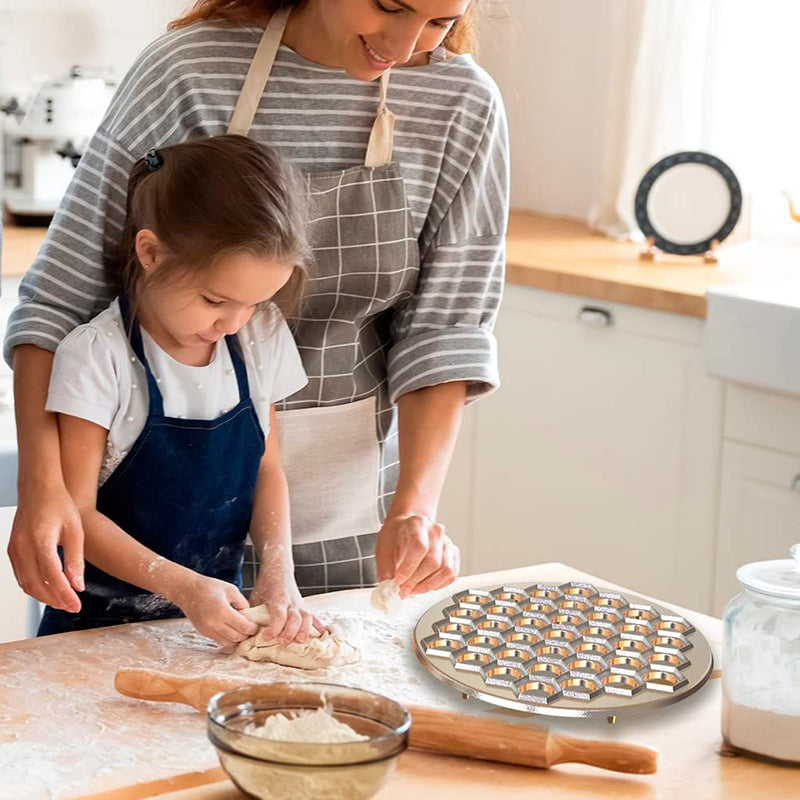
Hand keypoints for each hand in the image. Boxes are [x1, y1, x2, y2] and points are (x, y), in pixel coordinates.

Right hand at [8, 480, 84, 611]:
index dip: (64, 595)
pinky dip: (34, 586)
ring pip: (26, 583)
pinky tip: (49, 589)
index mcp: (40, 540)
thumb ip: (75, 560)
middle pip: (36, 584)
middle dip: (54, 600)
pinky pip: (21, 576)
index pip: (52, 576)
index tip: (77, 605)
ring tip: (63, 601)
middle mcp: (22, 547)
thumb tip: (78, 587)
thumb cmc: (59, 506)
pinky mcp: (11, 550)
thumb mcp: (75, 530)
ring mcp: (14, 549)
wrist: (38, 489)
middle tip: (72, 607)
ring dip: (43, 596)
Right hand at [172, 574, 258, 647]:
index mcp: (223, 611)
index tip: (256, 625)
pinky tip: (232, 630)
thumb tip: (250, 616)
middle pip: (237, 637)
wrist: (187, 591)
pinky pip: (220, 641)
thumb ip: (243, 603)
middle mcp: (214, 623)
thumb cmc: (210, 587)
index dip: (253, 628)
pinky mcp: (204, 633)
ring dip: (238, 639)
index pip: (244, 627)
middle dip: (247, 634)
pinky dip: (228, 639)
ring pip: (229, 643)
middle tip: (251, 628)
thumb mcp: (231, 590)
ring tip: (242, 630)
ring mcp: (208, 630)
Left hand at [250, 568, 324, 645]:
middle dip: (290, 632)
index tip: (266, 637)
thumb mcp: (256, 597)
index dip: (274, 628)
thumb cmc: (265, 586)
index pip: (279, 615)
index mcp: (278, 599)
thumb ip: (252, 613)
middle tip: (283, 643)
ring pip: (307, 617)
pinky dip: (319, 625)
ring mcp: (300, 604)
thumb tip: (244, 632)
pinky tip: (323, 634)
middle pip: (295, 618)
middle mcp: (291, 602)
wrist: (279, 570)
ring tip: (300, 642)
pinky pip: (314, 617)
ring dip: (305, 630)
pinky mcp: (304, 607)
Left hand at [375, 514, 459, 597]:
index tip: (398, 581)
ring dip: (427, 586)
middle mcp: (435, 531)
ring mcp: (447, 542)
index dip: (409, 568)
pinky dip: (437, 585)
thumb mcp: (383, 547)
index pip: (419, 547)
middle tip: (403, 590)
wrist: (406, 528)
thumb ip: (385, 568)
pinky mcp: (453, 554)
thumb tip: (388, 588)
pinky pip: (451, 575)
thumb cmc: (396, 536)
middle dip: (416, 581)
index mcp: (417, 524)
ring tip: (412, 590)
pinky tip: (424, 585)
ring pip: (445, 570)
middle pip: (433, 561)